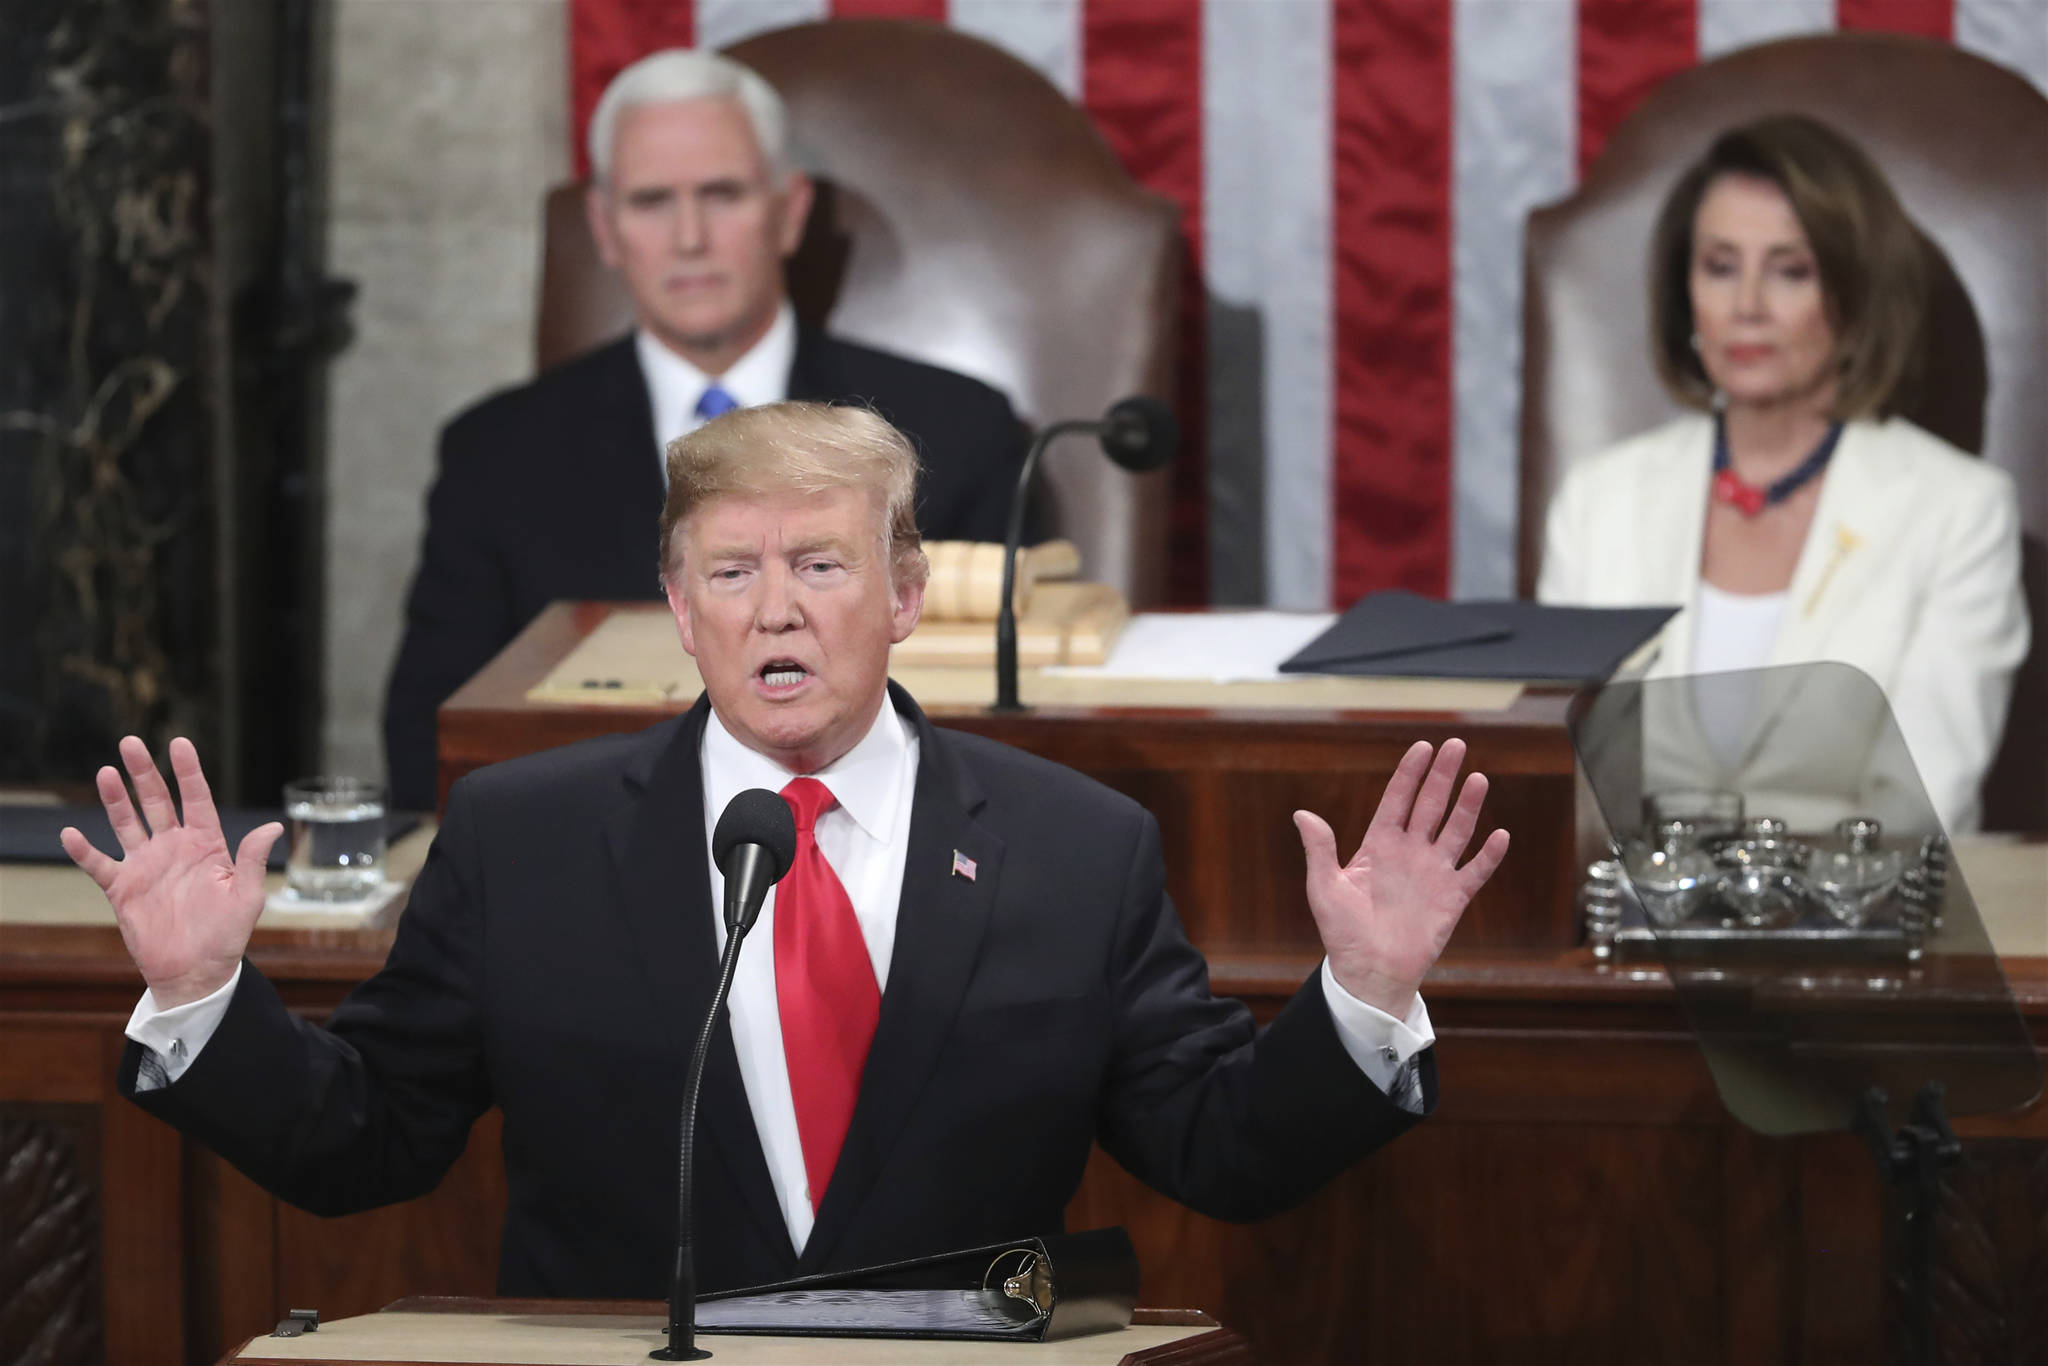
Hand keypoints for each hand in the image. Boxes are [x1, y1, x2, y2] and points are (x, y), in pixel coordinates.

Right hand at [60, 736, 281, 1008]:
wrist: (196, 972)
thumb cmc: (227, 935)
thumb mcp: (247, 897)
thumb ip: (253, 859)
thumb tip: (273, 826)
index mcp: (207, 845)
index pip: (197, 799)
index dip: (188, 772)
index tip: (179, 743)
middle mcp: (174, 848)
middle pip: (157, 802)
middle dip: (145, 772)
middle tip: (131, 742)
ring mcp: (146, 865)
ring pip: (127, 823)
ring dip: (116, 799)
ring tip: (106, 772)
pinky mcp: (123, 888)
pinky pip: (99, 864)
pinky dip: (83, 850)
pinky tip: (71, 833)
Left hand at [1293, 738, 1508, 1018]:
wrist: (1369, 972)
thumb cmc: (1343, 932)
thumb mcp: (1324, 888)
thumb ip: (1320, 850)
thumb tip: (1302, 814)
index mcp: (1379, 845)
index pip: (1397, 800)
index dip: (1409, 774)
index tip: (1422, 747)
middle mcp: (1410, 853)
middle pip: (1430, 806)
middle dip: (1442, 776)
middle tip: (1455, 745)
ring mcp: (1433, 873)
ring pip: (1456, 831)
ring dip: (1467, 806)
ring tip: (1477, 778)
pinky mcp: (1452, 899)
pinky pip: (1475, 872)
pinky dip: (1489, 856)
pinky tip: (1500, 835)